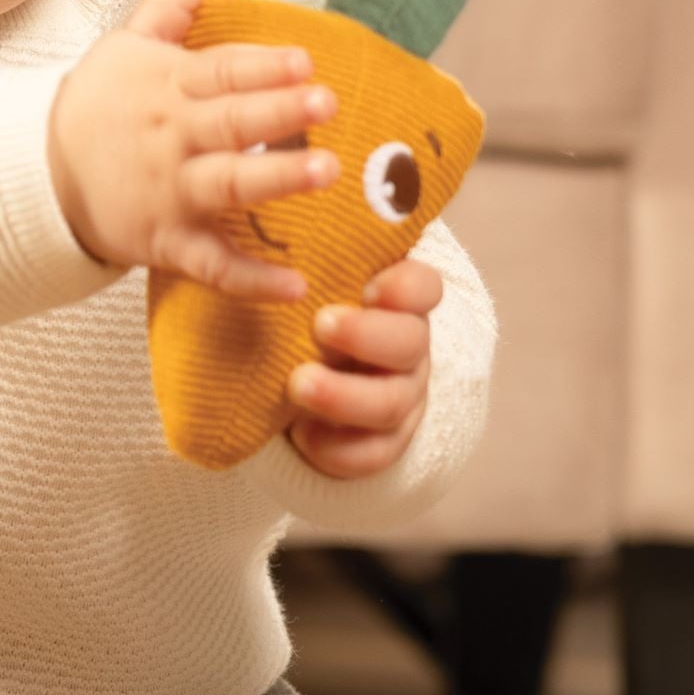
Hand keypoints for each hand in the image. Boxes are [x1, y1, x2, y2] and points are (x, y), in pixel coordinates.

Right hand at [47, 0, 336, 300]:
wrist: (36, 176)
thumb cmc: (94, 108)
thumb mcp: (125, 48)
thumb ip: (170, 6)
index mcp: (168, 86)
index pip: (221, 70)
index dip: (263, 65)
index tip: (305, 60)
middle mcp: (172, 138)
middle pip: (230, 122)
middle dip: (277, 111)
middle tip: (326, 102)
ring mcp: (169, 193)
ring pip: (228, 186)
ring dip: (276, 179)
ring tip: (326, 171)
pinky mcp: (165, 243)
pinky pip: (212, 264)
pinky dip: (251, 280)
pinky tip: (296, 286)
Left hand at [284, 258, 439, 476]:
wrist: (290, 378)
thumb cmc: (297, 315)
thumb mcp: (298, 285)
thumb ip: (292, 263)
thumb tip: (271, 240)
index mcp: (396, 302)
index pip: (423, 287)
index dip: (407, 287)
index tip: (371, 287)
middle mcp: (407, 347)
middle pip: (410, 343)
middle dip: (367, 335)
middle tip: (320, 325)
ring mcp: (401, 396)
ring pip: (391, 402)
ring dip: (344, 395)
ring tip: (297, 384)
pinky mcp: (382, 442)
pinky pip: (374, 454)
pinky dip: (338, 448)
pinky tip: (302, 435)